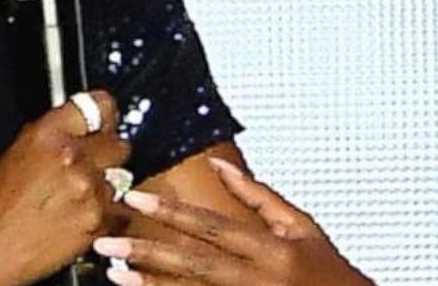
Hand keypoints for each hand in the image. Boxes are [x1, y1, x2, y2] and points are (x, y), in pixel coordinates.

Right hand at [0, 90, 131, 285]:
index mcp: (47, 134)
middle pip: (118, 143)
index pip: (98, 106)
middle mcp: (71, 157)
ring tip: (76, 200)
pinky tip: (79, 218)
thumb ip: (51, 138)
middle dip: (109, 154)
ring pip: (121, 179)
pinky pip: (118, 210)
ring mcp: (88, 189)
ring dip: (105, 188)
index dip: (104, 114)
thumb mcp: (15, 155)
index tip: (106, 120)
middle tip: (93, 167)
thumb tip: (75, 129)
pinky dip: (105, 215)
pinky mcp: (98, 220)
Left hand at [90, 156, 373, 285]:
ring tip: (113, 271)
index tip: (136, 197)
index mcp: (272, 248)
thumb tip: (219, 164)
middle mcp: (257, 278)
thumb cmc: (331, 273)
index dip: (172, 212)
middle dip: (147, 250)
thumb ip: (261, 197)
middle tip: (106, 240)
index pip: (213, 225)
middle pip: (193, 262)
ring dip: (150, 283)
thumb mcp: (304, 228)